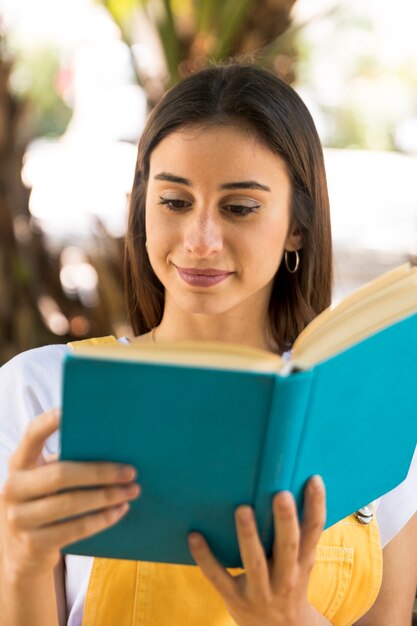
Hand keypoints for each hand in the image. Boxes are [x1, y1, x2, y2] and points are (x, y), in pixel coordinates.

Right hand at [0, 409, 140, 579]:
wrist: (22, 551)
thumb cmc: (45, 500)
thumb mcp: (46, 478)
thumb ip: (67, 462)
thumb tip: (114, 447)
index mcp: (19, 462)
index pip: (33, 434)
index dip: (50, 422)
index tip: (72, 410)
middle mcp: (13, 488)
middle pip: (61, 474)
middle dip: (101, 472)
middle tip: (131, 471)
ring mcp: (19, 518)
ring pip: (71, 503)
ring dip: (107, 497)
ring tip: (132, 490)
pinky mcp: (33, 543)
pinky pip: (75, 529)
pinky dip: (102, 519)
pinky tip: (120, 510)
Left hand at [188, 476, 326, 625]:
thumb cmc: (288, 582)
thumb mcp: (301, 562)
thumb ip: (297, 533)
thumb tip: (290, 484)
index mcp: (303, 562)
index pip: (313, 531)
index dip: (316, 505)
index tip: (313, 479)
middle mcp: (286, 577)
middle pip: (288, 546)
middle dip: (285, 521)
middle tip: (281, 494)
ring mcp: (260, 590)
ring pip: (255, 562)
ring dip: (248, 536)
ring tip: (242, 509)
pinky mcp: (234, 598)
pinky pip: (217, 576)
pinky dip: (205, 556)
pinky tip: (194, 535)